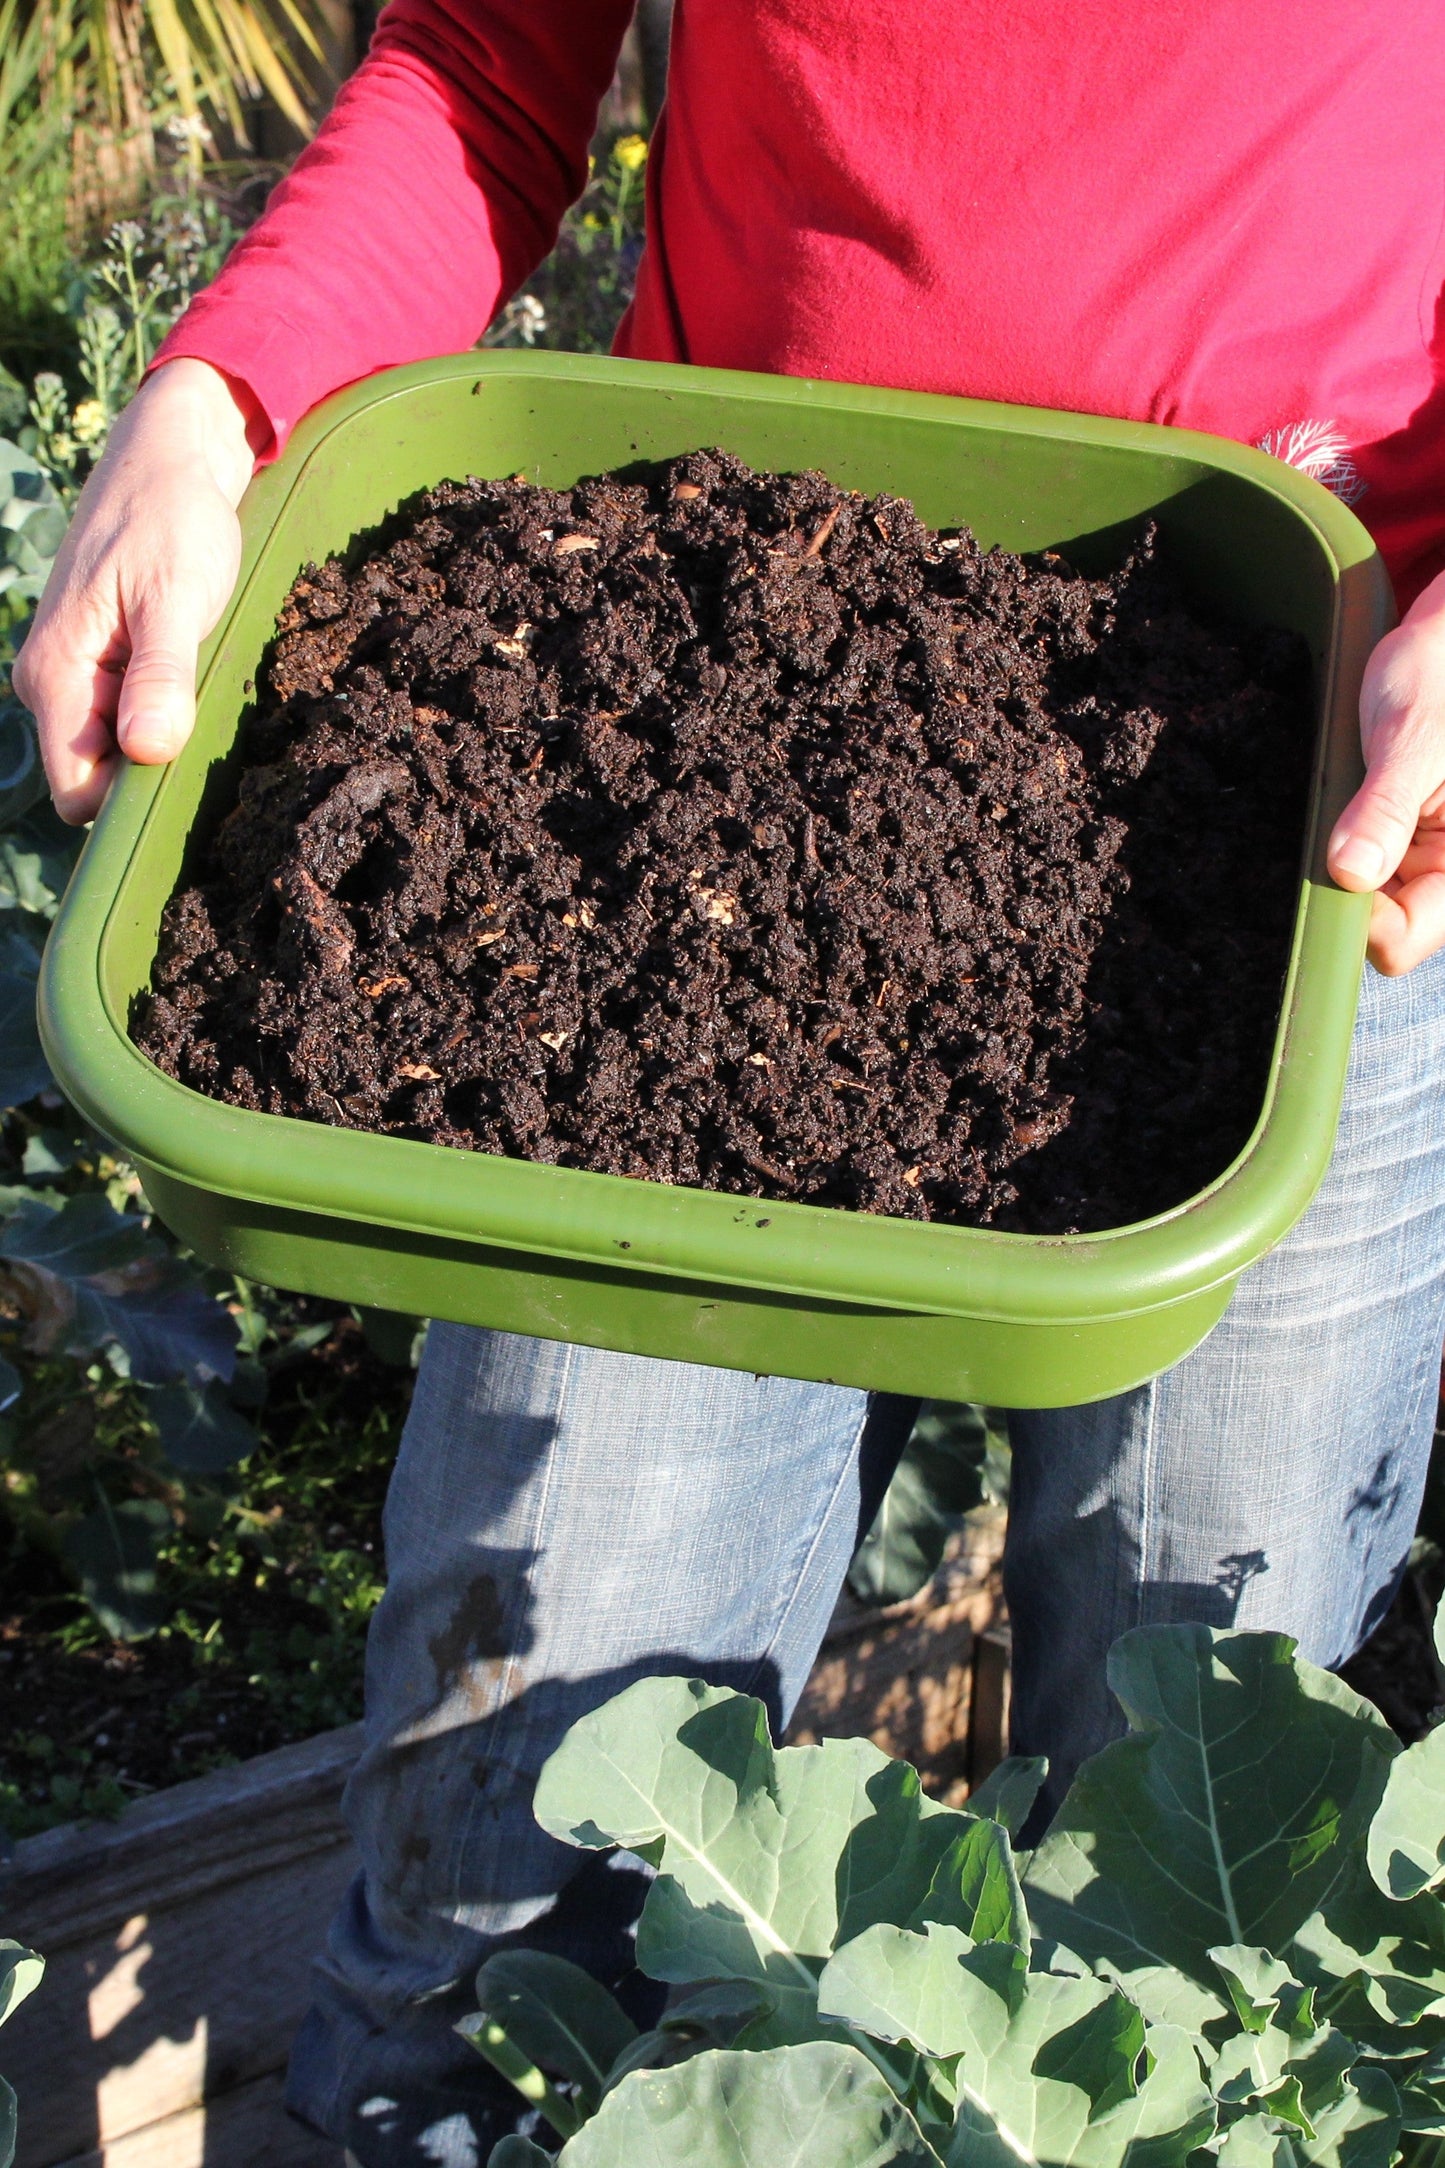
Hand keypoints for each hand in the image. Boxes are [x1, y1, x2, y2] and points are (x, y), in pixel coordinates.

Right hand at [12, 358, 263, 824]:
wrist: (168, 459)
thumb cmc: (173, 518)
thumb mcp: (176, 595)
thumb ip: (160, 674)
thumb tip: (147, 749)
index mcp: (58, 673)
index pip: (78, 792)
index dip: (129, 800)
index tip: (186, 776)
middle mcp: (51, 681)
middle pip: (93, 779)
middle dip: (148, 770)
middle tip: (205, 723)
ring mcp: (72, 673)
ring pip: (111, 749)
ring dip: (158, 736)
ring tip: (198, 687)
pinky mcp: (98, 662)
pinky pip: (122, 718)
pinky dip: (159, 711)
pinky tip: (190, 679)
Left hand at [1327, 569, 1444, 974]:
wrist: (1436, 644)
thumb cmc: (1437, 676)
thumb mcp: (1411, 739)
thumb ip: (1385, 808)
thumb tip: (1350, 873)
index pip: (1405, 940)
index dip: (1360, 924)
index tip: (1329, 874)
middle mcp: (1444, 868)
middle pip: (1383, 933)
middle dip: (1346, 899)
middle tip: (1328, 840)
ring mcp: (1420, 858)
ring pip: (1362, 905)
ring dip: (1340, 872)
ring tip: (1339, 813)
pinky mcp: (1395, 842)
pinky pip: (1355, 871)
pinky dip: (1337, 851)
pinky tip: (1333, 815)